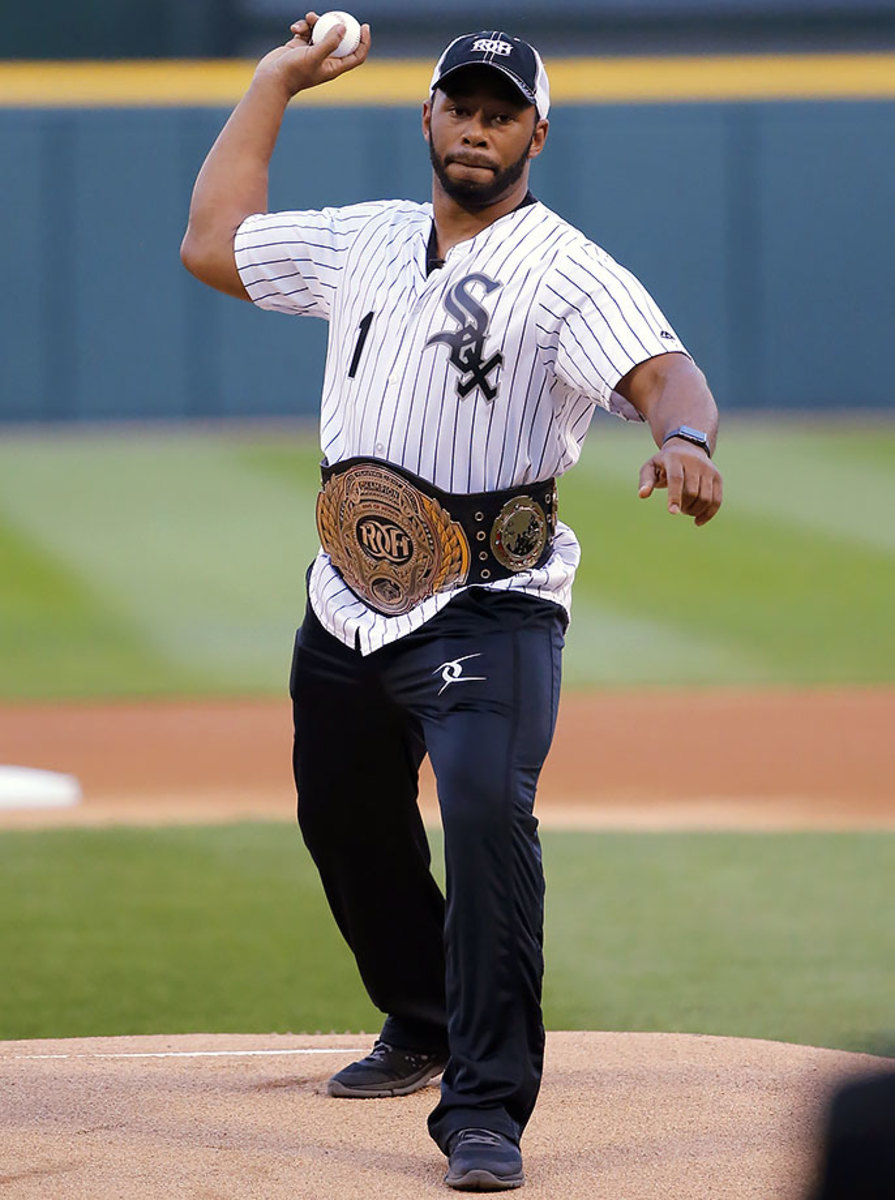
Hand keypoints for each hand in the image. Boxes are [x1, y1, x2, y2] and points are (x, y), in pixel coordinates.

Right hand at [254, 11, 370, 97]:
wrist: (271, 79)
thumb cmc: (293, 72)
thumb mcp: (313, 56)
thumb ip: (329, 42)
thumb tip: (344, 27)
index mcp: (334, 67)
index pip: (356, 55)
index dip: (364, 42)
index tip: (364, 26)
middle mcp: (325, 60)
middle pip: (340, 40)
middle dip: (338, 25)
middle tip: (337, 13)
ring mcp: (312, 52)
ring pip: (321, 31)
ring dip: (316, 21)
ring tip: (308, 18)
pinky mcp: (299, 46)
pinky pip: (306, 31)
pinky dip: (302, 26)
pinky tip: (294, 28)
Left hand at [638, 440, 722, 525]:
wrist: (687, 447)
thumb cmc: (664, 463)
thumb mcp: (650, 467)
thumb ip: (645, 481)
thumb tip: (642, 495)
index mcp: (675, 459)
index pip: (677, 479)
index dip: (675, 497)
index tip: (673, 512)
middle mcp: (694, 463)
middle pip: (692, 492)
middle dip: (684, 506)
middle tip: (677, 508)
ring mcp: (708, 470)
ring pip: (706, 498)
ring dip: (694, 511)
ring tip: (685, 510)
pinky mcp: (717, 477)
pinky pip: (717, 500)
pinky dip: (708, 514)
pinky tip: (697, 521)